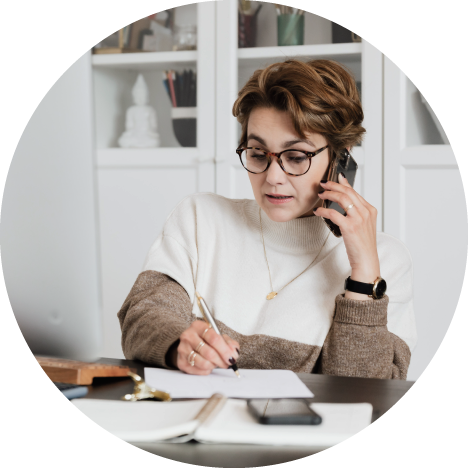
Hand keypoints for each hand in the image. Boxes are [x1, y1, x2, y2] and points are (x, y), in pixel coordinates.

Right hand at [173, 320, 239, 374]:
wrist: (189, 344)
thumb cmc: (206, 340)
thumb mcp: (218, 336)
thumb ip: (228, 342)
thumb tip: (234, 352)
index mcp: (198, 326)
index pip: (214, 338)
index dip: (225, 350)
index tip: (232, 357)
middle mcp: (188, 336)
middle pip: (209, 353)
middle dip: (221, 361)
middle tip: (227, 363)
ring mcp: (182, 349)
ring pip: (204, 363)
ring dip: (213, 365)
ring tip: (215, 362)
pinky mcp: (181, 361)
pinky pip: (198, 370)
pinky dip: (206, 370)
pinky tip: (207, 365)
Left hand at [314, 173, 380, 299]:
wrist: (366, 260)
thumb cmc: (363, 245)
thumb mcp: (363, 225)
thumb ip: (356, 212)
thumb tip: (344, 202)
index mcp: (370, 210)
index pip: (355, 192)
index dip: (343, 184)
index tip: (335, 178)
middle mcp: (366, 212)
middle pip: (348, 192)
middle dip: (333, 185)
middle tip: (323, 184)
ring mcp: (358, 219)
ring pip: (342, 199)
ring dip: (329, 194)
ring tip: (320, 194)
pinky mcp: (350, 227)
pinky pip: (333, 213)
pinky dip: (323, 210)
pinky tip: (318, 211)